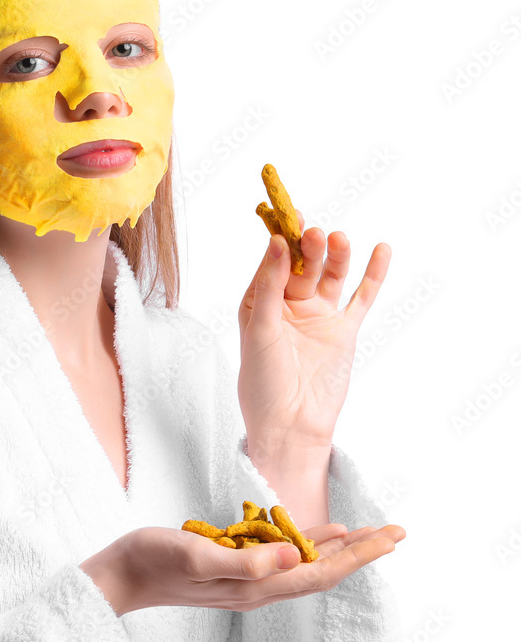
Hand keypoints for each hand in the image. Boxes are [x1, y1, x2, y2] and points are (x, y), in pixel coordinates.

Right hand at [80, 522, 405, 614]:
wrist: (121, 578)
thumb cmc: (153, 562)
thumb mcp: (195, 555)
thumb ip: (245, 561)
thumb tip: (294, 557)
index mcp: (256, 587)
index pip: (320, 572)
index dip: (358, 555)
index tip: (391, 537)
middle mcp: (259, 588)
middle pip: (322, 571)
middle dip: (361, 552)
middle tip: (397, 531)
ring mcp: (247, 580)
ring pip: (306, 565)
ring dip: (340, 550)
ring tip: (370, 533)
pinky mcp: (234, 568)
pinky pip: (283, 559)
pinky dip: (306, 544)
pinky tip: (317, 534)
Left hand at [237, 212, 390, 450]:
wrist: (291, 425)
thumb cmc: (263, 381)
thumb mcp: (260, 330)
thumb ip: (269, 287)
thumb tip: (276, 243)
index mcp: (259, 302)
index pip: (273, 262)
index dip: (282, 239)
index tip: (290, 216)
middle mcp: (289, 304)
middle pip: (303, 265)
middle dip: (309, 248)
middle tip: (314, 233)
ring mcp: (319, 316)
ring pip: (331, 276)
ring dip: (337, 255)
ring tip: (339, 239)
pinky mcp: (344, 330)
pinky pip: (361, 297)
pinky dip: (372, 275)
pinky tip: (381, 250)